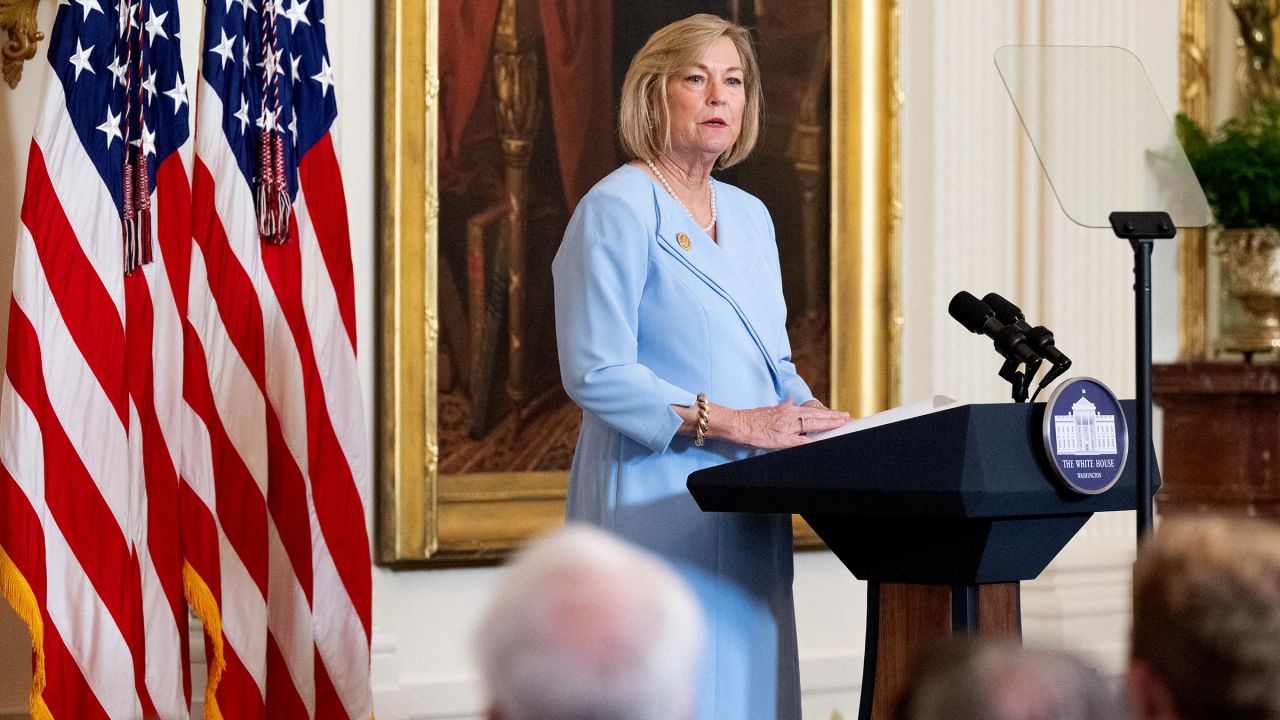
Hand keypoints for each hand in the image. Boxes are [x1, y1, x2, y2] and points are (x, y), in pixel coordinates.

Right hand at [727, 400, 848, 449]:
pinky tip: (822, 442)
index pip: (812, 410)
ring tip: (841, 423)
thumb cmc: (751, 418)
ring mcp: (787, 427)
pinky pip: (800, 441)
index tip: (838, 413)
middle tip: (847, 416)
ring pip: (812, 424)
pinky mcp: (782, 439)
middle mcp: (790, 416)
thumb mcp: (770, 408)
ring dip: (828, 423)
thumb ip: (783, 406)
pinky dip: (812, 442)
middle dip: (833, 417)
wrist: (738, 423)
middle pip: (816, 415)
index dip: (826, 412)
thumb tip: (791, 401)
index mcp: (788, 410)